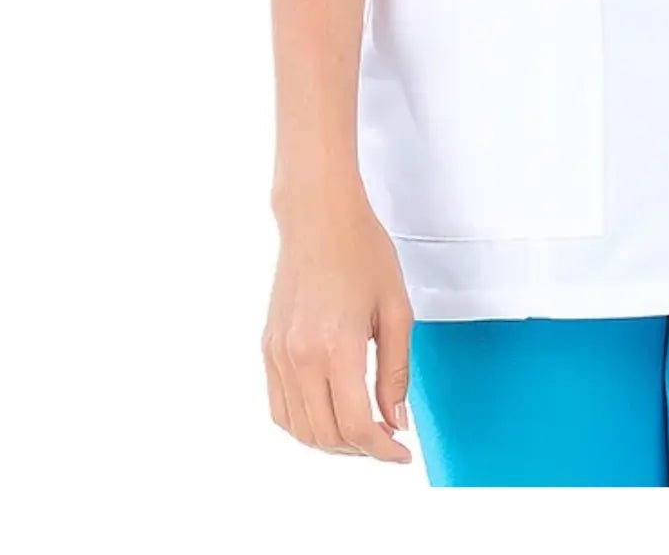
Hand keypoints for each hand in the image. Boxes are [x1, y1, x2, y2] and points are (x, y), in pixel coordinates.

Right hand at [262, 183, 415, 464]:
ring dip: (332, 442)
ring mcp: (279, 354)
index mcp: (337, 346)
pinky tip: (329, 413)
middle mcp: (300, 356)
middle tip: (387, 440)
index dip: (381, 450)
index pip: (354, 425)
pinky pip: (280, 408)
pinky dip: (304, 424)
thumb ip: (395, 371)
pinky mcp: (267, 348)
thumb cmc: (363, 252)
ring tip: (361, 429)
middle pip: (326, 435)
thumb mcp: (396, 309)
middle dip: (361, 449)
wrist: (319, 216)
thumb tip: (395, 421)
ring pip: (299, 429)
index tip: (400, 453)